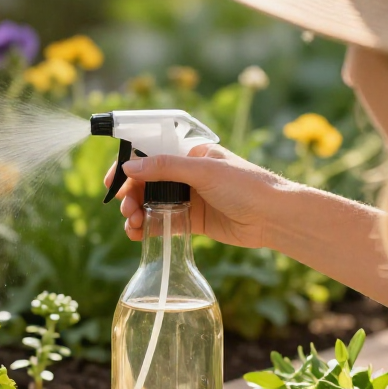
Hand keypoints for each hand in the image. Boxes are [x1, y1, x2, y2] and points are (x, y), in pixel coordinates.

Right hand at [104, 144, 288, 247]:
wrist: (274, 218)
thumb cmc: (246, 185)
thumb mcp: (203, 172)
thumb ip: (165, 168)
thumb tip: (129, 166)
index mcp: (189, 153)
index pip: (149, 154)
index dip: (128, 166)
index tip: (113, 182)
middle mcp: (186, 174)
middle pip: (146, 182)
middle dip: (130, 195)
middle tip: (126, 209)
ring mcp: (188, 198)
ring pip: (151, 203)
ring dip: (136, 213)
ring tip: (132, 224)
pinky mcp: (192, 221)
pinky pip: (162, 223)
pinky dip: (147, 228)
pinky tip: (138, 235)